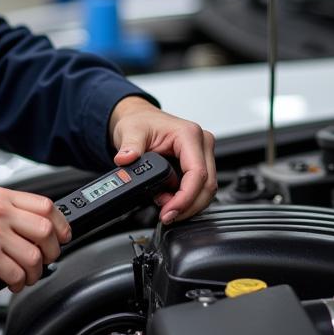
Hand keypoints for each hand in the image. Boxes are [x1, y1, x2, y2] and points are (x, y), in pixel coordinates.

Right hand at [0, 186, 71, 292]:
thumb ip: (9, 211)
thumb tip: (40, 224)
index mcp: (0, 198)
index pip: (45, 205)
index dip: (61, 223)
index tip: (63, 235)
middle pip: (46, 230)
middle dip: (52, 250)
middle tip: (46, 260)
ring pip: (34, 256)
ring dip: (34, 272)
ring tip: (24, 276)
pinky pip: (17, 274)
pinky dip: (18, 283)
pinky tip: (10, 283)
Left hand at [109, 97, 215, 224]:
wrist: (140, 118)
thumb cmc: (140, 122)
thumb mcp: (131, 132)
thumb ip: (129, 147)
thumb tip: (125, 159)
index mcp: (189, 134)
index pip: (197, 173)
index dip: (185, 198)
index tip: (169, 211)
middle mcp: (201, 143)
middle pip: (207, 185)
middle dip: (188, 206)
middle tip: (167, 216)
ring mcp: (203, 154)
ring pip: (206, 189)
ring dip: (188, 204)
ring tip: (166, 208)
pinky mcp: (199, 163)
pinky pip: (200, 187)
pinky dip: (187, 199)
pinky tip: (171, 202)